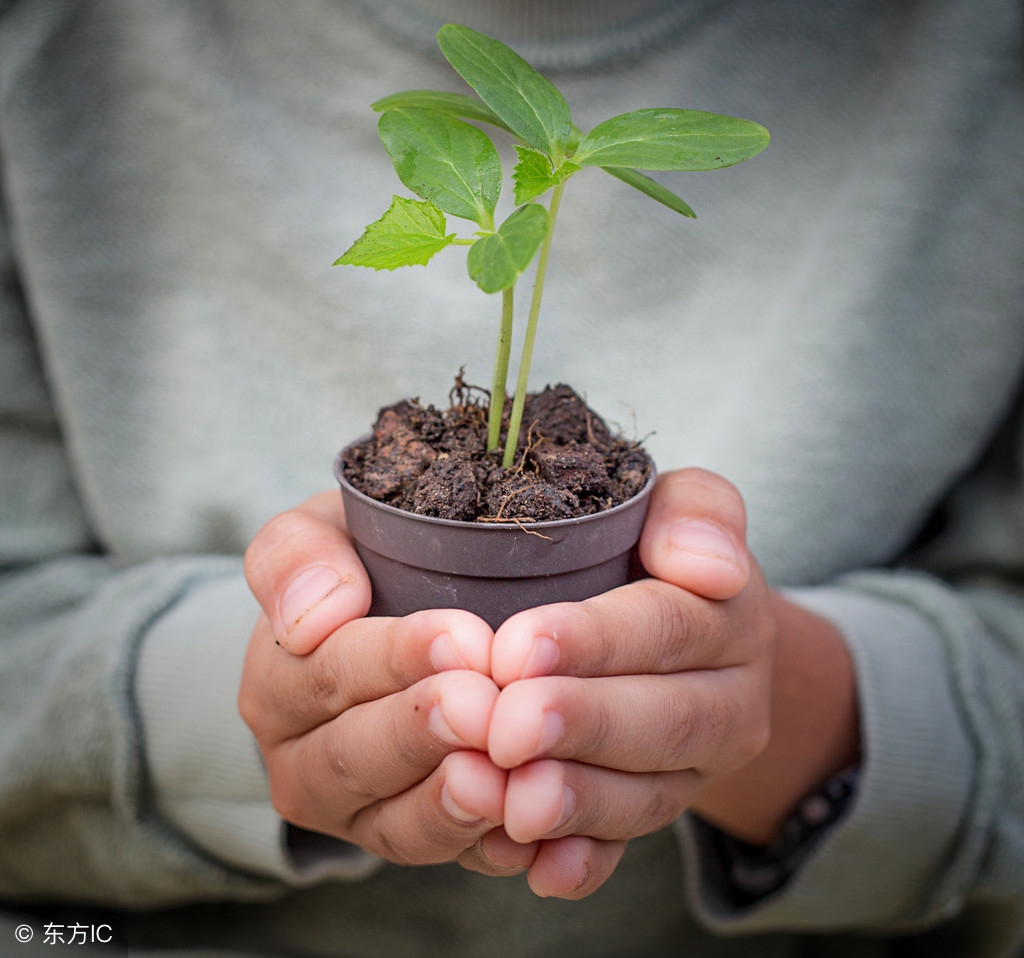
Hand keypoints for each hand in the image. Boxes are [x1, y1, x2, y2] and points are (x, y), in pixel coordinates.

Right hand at [239, 492, 512, 866]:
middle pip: (355, 756)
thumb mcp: (322, 536)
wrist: (392, 630)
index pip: (330, 671)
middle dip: (423, 732)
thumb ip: (297, 556)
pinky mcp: (414, 842)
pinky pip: (448, 861)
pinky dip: (489, 851)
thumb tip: (312, 613)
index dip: (396, 657)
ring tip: (499, 781)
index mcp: (280, 683)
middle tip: (486, 706)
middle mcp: (305, 760)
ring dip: (449, 806)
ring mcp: (358, 814)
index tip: (464, 637)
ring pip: (396, 826)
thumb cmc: (368, 567)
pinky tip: (531, 835)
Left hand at [483, 469, 857, 898]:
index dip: (595, 640)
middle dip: (583, 726)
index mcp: (730, 620)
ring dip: (579, 803)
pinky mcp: (653, 813)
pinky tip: (538, 870)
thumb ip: (700, 514)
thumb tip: (711, 567)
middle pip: (662, 721)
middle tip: (507, 728)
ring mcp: (693, 771)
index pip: (666, 626)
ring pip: (645, 797)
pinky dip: (584, 864)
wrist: (692, 639)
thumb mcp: (687, 510)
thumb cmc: (657, 555)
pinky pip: (626, 850)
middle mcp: (727, 705)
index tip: (518, 647)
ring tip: (515, 802)